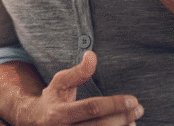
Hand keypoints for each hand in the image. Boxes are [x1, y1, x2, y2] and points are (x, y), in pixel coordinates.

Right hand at [20, 51, 143, 125]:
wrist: (35, 122)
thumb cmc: (53, 99)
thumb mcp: (60, 82)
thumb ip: (78, 71)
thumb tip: (92, 55)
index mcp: (59, 113)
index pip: (91, 109)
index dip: (114, 104)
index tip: (133, 99)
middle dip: (122, 117)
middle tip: (139, 108)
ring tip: (135, 119)